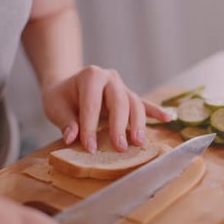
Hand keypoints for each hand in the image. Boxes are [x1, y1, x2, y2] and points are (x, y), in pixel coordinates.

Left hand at [41, 66, 171, 151]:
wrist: (68, 85)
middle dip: (120, 126)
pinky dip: (156, 111)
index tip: (89, 147)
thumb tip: (72, 137)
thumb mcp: (55, 106)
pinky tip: (168, 118)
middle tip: (120, 147)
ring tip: (138, 142)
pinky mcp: (129, 95)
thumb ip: (65, 121)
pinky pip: (145, 104)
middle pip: (119, 102)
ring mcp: (123, 86)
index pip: (92, 104)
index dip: (90, 127)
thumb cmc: (62, 97)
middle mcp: (110, 78)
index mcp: (91, 76)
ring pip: (135, 104)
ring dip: (138, 123)